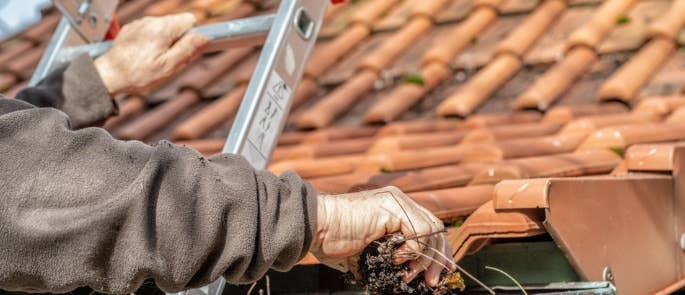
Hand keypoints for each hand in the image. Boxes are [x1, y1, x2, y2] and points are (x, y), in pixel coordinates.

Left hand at [94, 13, 208, 94]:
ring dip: (164, 40)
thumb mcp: (169, 67)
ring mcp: (140, 23)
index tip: (185, 49)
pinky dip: (152, 40)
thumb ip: (187, 50)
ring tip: (154, 58)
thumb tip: (203, 37)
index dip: (191, 35)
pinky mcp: (131, 29)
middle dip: (178, 38)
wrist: (109, 75)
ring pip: (163, 27)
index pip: (189, 19)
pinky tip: (144, 54)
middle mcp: (151, 21)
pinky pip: (150, 30)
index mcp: (163, 28)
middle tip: (169, 58)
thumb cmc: (138, 74)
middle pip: (176, 23)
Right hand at [311, 186, 454, 286]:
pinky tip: (398, 259)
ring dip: (425, 259)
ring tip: (410, 274)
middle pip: (435, 228)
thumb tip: (405, 276)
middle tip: (432, 281)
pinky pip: (418, 231)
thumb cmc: (332, 240)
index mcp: (394, 208)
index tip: (439, 274)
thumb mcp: (368, 249)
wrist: (315, 227)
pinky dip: (414, 250)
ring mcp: (396, 201)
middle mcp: (399, 201)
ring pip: (431, 230)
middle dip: (439, 258)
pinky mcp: (391, 207)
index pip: (428, 227)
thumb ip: (389, 254)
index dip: (437, 252)